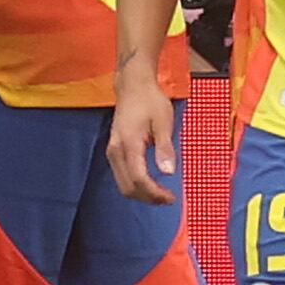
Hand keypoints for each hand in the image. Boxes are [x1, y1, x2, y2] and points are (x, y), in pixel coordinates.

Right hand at [102, 63, 179, 203]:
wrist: (133, 86)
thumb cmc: (150, 101)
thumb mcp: (163, 122)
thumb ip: (164, 148)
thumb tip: (169, 172)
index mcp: (129, 144)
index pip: (139, 179)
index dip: (155, 193)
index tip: (171, 197)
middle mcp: (116, 151)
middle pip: (128, 187)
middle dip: (148, 197)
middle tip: (168, 198)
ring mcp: (113, 151)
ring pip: (123, 184)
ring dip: (141, 193)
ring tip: (161, 193)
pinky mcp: (114, 150)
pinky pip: (122, 176)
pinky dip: (136, 185)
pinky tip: (151, 182)